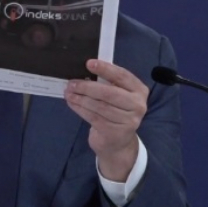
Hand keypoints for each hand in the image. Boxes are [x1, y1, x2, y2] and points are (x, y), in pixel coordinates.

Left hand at [65, 59, 148, 181]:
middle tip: (71, 83)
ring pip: (99, 106)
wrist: (118, 143)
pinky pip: (94, 117)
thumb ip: (107, 84)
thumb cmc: (115, 112)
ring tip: (68, 93)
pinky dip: (80, 109)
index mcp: (139, 90)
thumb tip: (84, 71)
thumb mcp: (117, 96)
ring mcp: (128, 121)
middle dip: (87, 87)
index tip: (89, 63)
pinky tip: (72, 103)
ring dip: (80, 98)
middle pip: (109, 93)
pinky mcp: (115, 132)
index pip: (122, 76)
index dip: (105, 69)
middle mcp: (138, 105)